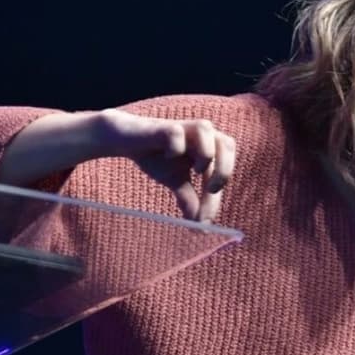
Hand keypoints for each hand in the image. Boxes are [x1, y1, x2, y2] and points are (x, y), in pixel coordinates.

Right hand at [95, 109, 235, 221]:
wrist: (127, 141)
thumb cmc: (158, 158)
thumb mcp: (177, 182)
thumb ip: (191, 201)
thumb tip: (200, 227)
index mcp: (210, 147)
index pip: (225, 168)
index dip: (218, 195)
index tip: (205, 219)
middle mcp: (202, 134)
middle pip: (227, 143)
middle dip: (224, 170)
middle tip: (210, 190)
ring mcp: (184, 127)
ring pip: (206, 129)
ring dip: (204, 154)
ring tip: (193, 170)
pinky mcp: (163, 126)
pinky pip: (176, 132)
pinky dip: (175, 148)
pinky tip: (167, 156)